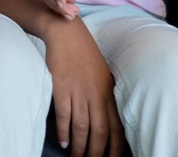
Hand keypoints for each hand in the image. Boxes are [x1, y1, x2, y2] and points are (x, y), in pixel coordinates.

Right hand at [44, 20, 123, 156]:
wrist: (66, 33)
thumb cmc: (84, 54)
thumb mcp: (103, 75)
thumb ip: (106, 96)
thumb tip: (108, 118)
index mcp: (108, 93)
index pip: (116, 127)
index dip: (115, 147)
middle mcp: (96, 94)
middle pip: (100, 132)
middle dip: (96, 152)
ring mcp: (79, 91)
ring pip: (82, 127)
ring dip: (80, 146)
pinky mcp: (61, 87)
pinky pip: (64, 115)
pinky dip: (64, 131)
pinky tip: (64, 142)